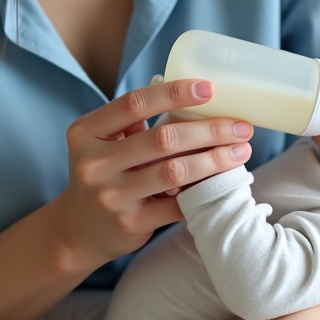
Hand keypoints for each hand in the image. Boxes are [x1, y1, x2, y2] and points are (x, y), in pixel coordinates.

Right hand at [51, 79, 253, 272]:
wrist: (78, 230)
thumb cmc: (103, 173)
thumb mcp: (105, 142)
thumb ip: (137, 121)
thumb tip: (193, 97)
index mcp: (87, 132)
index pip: (135, 103)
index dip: (175, 93)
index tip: (209, 89)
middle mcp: (94, 163)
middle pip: (163, 138)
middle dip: (210, 130)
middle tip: (241, 126)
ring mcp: (111, 196)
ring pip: (175, 171)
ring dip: (215, 160)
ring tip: (241, 152)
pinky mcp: (130, 223)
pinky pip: (178, 204)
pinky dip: (204, 190)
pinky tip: (225, 181)